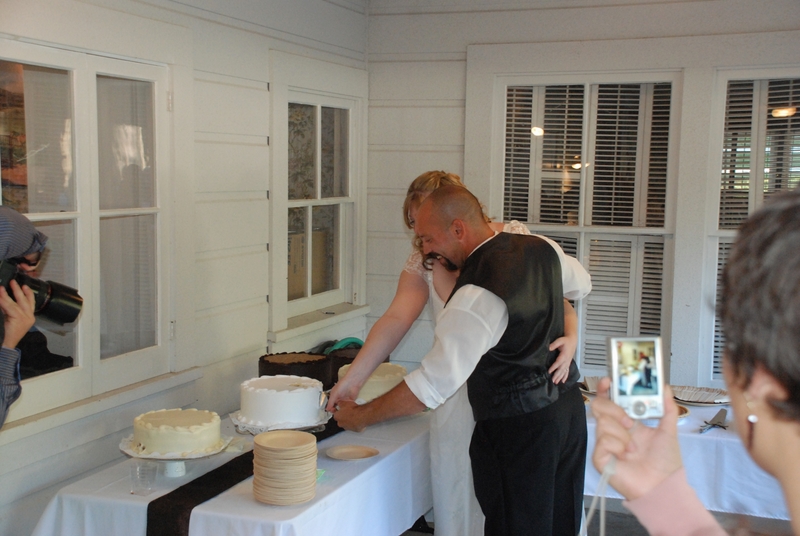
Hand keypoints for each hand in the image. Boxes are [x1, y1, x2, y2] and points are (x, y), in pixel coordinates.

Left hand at [0, 280, 35, 348]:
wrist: (8, 344)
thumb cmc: (10, 333)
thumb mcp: (12, 320)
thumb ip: (11, 311)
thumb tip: (4, 299)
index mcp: (30, 317)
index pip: (31, 303)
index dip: (29, 294)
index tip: (25, 286)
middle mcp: (29, 317)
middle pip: (25, 301)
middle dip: (18, 291)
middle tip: (13, 282)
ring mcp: (25, 318)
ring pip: (14, 304)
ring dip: (6, 295)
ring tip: (1, 288)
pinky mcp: (18, 319)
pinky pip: (9, 308)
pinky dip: (3, 301)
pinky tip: (0, 297)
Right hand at [326, 378, 361, 412]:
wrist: (352, 383)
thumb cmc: (343, 384)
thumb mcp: (334, 394)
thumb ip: (330, 402)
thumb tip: (327, 409)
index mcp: (333, 396)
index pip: (330, 405)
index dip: (330, 409)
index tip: (332, 412)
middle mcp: (339, 398)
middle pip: (336, 407)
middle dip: (336, 411)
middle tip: (337, 414)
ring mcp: (344, 400)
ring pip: (342, 408)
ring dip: (342, 410)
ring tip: (341, 412)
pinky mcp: (350, 401)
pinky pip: (348, 407)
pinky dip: (347, 409)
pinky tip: (346, 410)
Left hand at [333, 399, 366, 431]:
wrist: (361, 415)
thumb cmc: (353, 410)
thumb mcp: (344, 403)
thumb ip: (340, 404)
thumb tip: (339, 403)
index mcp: (337, 417)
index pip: (335, 414)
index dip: (339, 411)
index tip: (342, 409)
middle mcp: (340, 423)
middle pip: (340, 420)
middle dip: (344, 416)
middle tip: (348, 412)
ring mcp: (347, 427)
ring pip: (346, 424)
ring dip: (349, 420)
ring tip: (354, 415)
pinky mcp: (353, 430)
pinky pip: (353, 426)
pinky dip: (354, 424)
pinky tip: (357, 419)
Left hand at [548, 334, 575, 383]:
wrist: (572, 341)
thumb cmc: (565, 341)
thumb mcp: (560, 340)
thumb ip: (554, 344)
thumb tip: (549, 348)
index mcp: (565, 355)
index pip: (558, 362)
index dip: (554, 367)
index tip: (549, 371)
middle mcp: (567, 360)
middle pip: (562, 369)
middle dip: (557, 375)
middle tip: (553, 380)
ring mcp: (568, 362)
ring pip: (564, 371)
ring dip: (560, 377)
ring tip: (556, 382)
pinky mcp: (568, 363)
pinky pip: (567, 371)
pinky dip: (565, 376)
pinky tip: (563, 381)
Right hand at [591, 377, 682, 499]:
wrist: (662, 487)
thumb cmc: (665, 464)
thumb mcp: (669, 431)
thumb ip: (667, 408)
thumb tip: (666, 388)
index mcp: (628, 423)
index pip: (610, 400)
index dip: (606, 389)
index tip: (609, 381)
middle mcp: (615, 431)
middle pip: (600, 406)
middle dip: (615, 409)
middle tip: (630, 422)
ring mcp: (606, 444)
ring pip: (602, 422)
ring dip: (622, 434)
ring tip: (633, 448)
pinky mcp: (600, 457)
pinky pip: (603, 440)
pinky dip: (617, 446)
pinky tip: (625, 456)